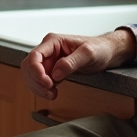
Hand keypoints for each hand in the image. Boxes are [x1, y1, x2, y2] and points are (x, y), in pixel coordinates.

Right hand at [21, 29, 135, 100]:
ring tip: (52, 94)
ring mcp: (50, 60)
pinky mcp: (53, 70)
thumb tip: (55, 73)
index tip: (48, 83)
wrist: (107, 53)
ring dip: (38, 88)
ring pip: (32, 76)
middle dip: (36, 82)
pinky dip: (42, 89)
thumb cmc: (100, 49)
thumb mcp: (89, 54)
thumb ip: (71, 62)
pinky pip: (40, 81)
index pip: (34, 56)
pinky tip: (53, 93)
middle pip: (29, 67)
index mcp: (53, 42)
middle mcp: (48, 50)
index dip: (37, 72)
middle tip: (50, 91)